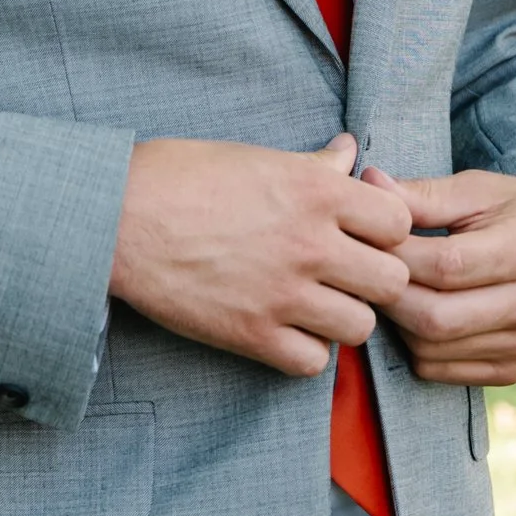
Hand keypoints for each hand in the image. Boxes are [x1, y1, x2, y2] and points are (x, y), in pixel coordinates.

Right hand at [110, 132, 412, 376]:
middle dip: (374, 280)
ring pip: (361, 326)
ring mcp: (282, 292)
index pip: (399, 223)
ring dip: (342, 318)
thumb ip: (314, 165)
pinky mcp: (250, 333)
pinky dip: (304, 352)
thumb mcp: (255, 157)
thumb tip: (349, 152)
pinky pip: (313, 363)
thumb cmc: (179, 176)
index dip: (386, 233)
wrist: (116, 216)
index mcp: (315, 191)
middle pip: (392, 281)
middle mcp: (309, 243)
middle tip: (346, 277)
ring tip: (315, 306)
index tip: (362, 235)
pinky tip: (285, 330)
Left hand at [369, 169, 515, 387]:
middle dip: (388, 294)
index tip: (368, 239)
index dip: (395, 255)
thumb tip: (369, 183)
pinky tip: (412, 318)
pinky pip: (442, 372)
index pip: (445, 265)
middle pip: (434, 316)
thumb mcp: (484, 190)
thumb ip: (425, 195)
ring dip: (396, 323)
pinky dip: (414, 347)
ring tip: (387, 291)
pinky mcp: (513, 369)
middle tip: (367, 271)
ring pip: (432, 348)